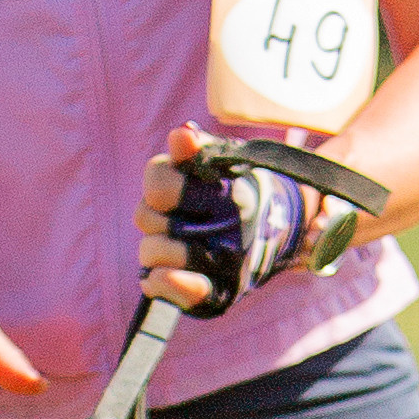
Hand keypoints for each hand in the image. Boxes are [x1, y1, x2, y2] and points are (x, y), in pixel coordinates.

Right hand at [135, 126, 312, 310]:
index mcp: (171, 186)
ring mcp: (163, 252)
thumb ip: (204, 149)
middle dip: (182, 219)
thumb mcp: (231, 167)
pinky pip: (157, 284)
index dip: (177, 187)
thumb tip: (182, 134)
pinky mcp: (174, 284)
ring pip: (149, 252)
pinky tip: (201, 279)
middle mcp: (159, 218)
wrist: (274, 231)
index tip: (212, 190)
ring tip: (216, 252)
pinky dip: (175, 283)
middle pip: (144, 216)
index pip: (155, 178)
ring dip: (183, 252)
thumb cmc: (247, 195)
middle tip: (218, 222)